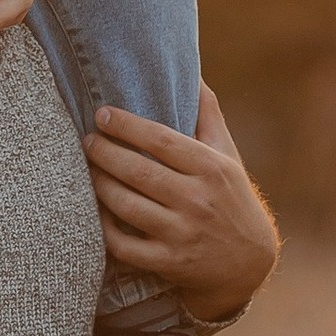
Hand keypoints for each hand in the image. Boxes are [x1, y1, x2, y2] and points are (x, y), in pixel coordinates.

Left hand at [84, 85, 277, 321]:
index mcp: (211, 169)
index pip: (160, 140)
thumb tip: (193, 72)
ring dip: (99, 185)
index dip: (125, 125)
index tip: (102, 114)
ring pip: (125, 205)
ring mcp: (182, 233)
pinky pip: (124, 245)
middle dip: (104, 152)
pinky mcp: (169, 262)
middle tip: (86, 141)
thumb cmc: (232, 199)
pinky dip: (103, 228)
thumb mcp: (228, 156)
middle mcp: (197, 200)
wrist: (248, 263)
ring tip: (87, 171)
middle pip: (137, 171)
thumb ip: (207, 115)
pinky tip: (94, 211)